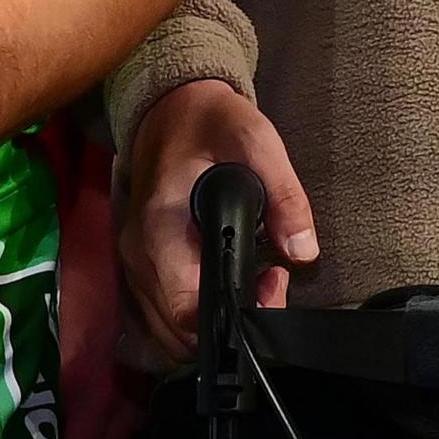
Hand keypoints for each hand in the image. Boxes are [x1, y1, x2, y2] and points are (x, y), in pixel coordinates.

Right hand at [120, 77, 316, 359]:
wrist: (169, 107)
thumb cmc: (210, 121)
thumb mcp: (255, 139)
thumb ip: (283, 194)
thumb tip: (303, 250)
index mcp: (160, 228)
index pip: (186, 308)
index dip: (234, 316)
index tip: (271, 283)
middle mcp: (139, 255)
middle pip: (180, 331)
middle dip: (231, 322)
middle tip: (272, 281)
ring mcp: (135, 264)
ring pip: (171, 329)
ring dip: (216, 321)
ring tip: (257, 280)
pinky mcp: (141, 266)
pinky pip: (166, 312)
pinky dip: (200, 311)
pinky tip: (231, 279)